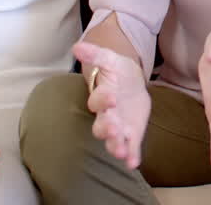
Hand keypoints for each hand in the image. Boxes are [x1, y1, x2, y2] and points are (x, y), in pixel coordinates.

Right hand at [73, 41, 150, 168]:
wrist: (132, 82)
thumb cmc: (118, 71)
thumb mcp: (111, 59)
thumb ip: (96, 54)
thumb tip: (77, 46)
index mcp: (101, 97)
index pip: (97, 101)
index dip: (103, 99)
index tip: (110, 96)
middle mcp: (107, 116)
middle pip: (102, 126)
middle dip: (107, 128)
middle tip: (114, 129)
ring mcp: (119, 127)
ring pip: (113, 140)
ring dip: (116, 146)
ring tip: (121, 152)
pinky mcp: (132, 134)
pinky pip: (130, 147)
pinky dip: (131, 156)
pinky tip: (133, 163)